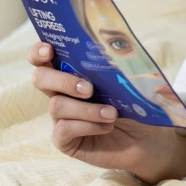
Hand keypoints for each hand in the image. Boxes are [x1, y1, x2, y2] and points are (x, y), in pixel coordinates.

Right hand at [27, 42, 185, 183]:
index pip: (43, 58)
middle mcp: (61, 93)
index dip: (39, 52)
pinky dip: (87, 125)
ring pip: (56, 105)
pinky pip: (64, 129)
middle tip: (89, 88)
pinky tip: (106, 126)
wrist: (146, 138)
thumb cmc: (136, 104)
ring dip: (86, 109)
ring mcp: (60, 117)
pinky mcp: (64, 140)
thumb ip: (123, 64)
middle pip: (40, 78)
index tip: (49, 50)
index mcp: (72, 72)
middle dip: (62, 80)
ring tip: (112, 114)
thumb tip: (125, 45)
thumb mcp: (130, 81)